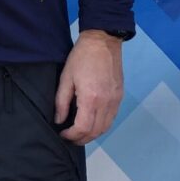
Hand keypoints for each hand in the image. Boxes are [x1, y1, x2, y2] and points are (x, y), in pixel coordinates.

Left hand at [54, 30, 123, 145]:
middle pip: (96, 132)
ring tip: (80, 133)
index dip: (71, 135)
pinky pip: (111, 118)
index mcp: (91, 98)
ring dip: (93, 134)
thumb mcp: (66, 77)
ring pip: (106, 127)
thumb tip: (59, 120)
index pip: (83, 128)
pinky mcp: (120, 96)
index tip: (62, 134)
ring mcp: (116, 100)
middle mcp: (106, 103)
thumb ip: (61, 101)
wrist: (103, 41)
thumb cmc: (81, 57)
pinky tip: (92, 122)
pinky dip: (102, 125)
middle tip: (70, 138)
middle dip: (82, 139)